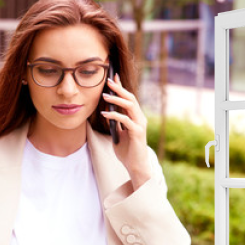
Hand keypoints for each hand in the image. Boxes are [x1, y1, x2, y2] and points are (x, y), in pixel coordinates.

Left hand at [101, 74, 151, 190]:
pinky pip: (125, 120)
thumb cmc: (127, 151)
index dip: (121, 87)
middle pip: (130, 98)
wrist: (135, 166)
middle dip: (119, 88)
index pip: (128, 98)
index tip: (113, 77)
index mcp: (135, 117)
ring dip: (116, 99)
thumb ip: (116, 124)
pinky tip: (105, 114)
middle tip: (108, 81)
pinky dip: (115, 115)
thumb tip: (107, 112)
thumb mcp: (118, 135)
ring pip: (130, 106)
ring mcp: (140, 124)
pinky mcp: (137, 132)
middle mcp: (140, 118)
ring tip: (105, 96)